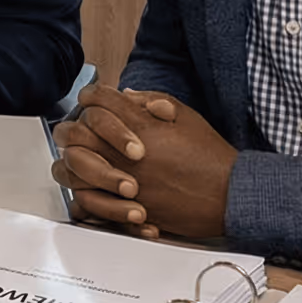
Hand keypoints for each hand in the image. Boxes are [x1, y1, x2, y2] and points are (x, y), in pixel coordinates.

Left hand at [51, 82, 235, 240]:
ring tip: (81, 157)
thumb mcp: (185, 116)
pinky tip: (89, 186)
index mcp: (141, 126)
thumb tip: (125, 95)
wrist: (228, 196)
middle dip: (74, 126)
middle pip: (76, 132)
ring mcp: (123, 181)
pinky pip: (86, 200)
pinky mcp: (125, 207)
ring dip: (73, 160)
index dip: (91, 96)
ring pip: (73, 167)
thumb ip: (152, 101)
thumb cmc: (209, 158)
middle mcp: (127, 154)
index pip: (98, 100)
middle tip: (80, 129)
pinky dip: (82, 192)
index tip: (92, 100)